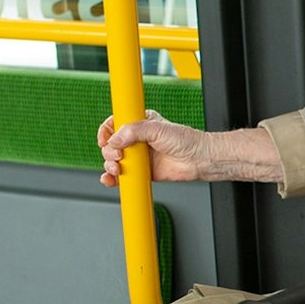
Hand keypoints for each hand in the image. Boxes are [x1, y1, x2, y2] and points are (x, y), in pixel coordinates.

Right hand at [97, 109, 218, 184]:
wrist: (199, 159)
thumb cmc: (185, 140)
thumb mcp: (156, 128)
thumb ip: (132, 131)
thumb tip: (114, 140)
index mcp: (140, 123)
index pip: (114, 124)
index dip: (106, 132)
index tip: (105, 140)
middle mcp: (137, 140)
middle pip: (111, 145)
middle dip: (109, 152)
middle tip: (118, 156)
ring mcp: (139, 156)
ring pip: (114, 161)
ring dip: (110, 166)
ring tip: (118, 169)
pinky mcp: (142, 172)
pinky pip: (123, 176)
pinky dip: (113, 179)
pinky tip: (110, 180)